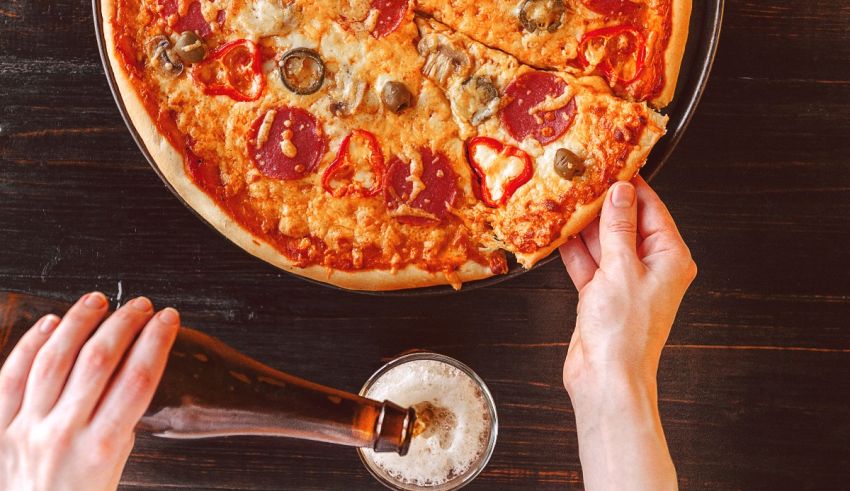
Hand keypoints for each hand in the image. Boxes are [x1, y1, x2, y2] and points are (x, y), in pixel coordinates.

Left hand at [0, 293, 179, 490]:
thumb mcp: (118, 461)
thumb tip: (130, 365)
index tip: (168, 319)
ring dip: (79, 322)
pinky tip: (50, 322)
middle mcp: (64, 435)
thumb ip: (121, 417)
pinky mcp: (0, 427)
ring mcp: (28, 429)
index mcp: (102, 447)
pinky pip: (11, 376)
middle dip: (124, 324)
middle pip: (99, 361)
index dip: (156, 341)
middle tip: (139, 306)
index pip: (138, 380)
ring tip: (97, 301)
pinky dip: (30, 344)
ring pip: (54, 359)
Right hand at [559, 177, 695, 490]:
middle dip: (603, 203)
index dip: (632, 185)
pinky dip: (573, 251)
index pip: (651, 209)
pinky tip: (558, 233)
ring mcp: (624, 281)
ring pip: (603, 242)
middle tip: (581, 177)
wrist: (605, 377)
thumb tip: (620, 192)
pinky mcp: (601, 295)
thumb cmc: (625, 331)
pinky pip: (587, 263)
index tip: (613, 161)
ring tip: (564, 199)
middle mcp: (650, 267)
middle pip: (625, 223)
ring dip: (584, 226)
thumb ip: (618, 226)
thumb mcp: (621, 267)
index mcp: (670, 257)